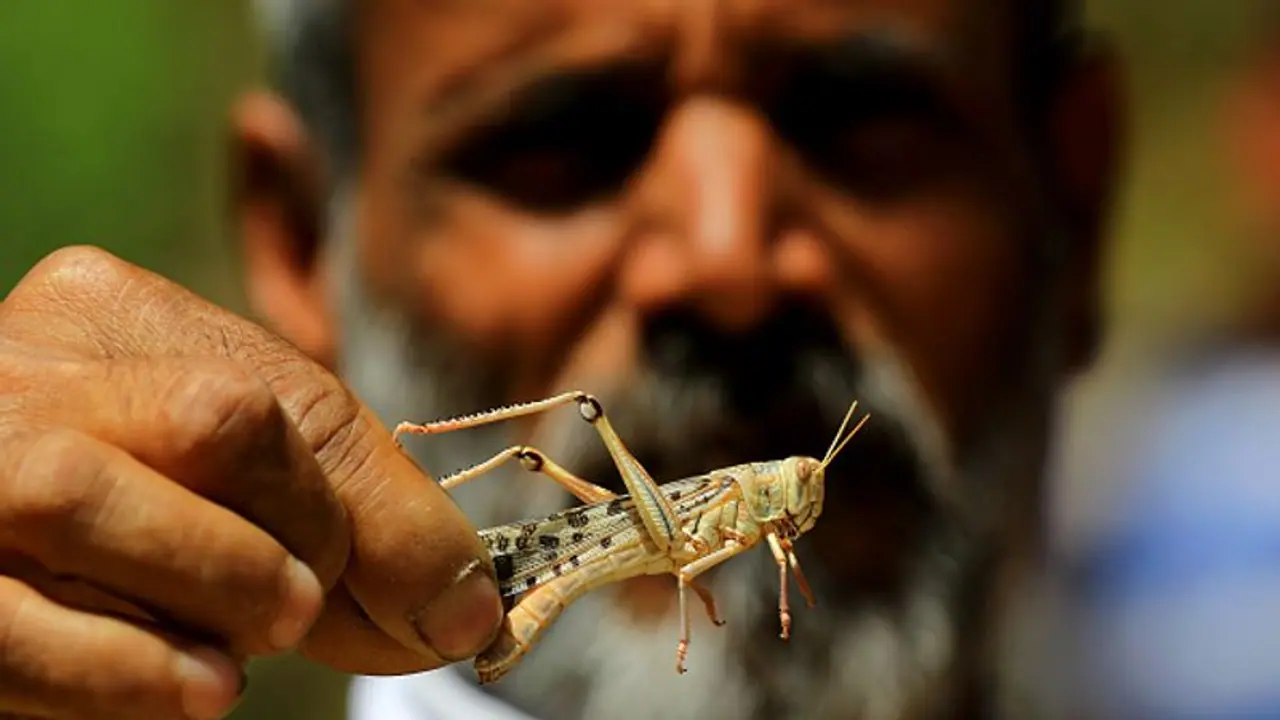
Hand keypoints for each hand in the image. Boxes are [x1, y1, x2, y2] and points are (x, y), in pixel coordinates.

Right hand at [0, 247, 503, 718]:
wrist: (3, 507)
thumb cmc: (144, 488)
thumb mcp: (251, 472)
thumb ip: (361, 521)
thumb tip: (466, 611)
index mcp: (116, 318)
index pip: (272, 400)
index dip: (359, 515)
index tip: (423, 598)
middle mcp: (30, 368)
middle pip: (210, 422)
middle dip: (305, 541)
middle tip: (307, 612)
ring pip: (82, 499)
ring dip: (217, 594)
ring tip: (245, 658)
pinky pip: (10, 624)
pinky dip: (124, 669)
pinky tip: (197, 688)